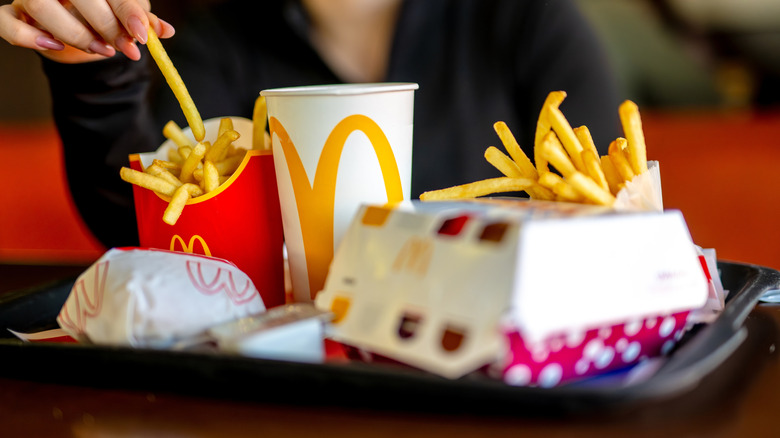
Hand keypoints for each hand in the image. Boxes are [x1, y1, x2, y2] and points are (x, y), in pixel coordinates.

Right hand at [0, 0, 174, 63]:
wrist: (78, 22)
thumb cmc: (104, 11)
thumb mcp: (127, 14)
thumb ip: (143, 21)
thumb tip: (165, 31)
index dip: (128, 12)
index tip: (141, 36)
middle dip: (106, 27)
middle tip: (126, 49)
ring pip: (40, 5)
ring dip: (74, 34)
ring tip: (100, 50)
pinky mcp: (14, 13)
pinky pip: (5, 22)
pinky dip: (26, 36)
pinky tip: (52, 46)